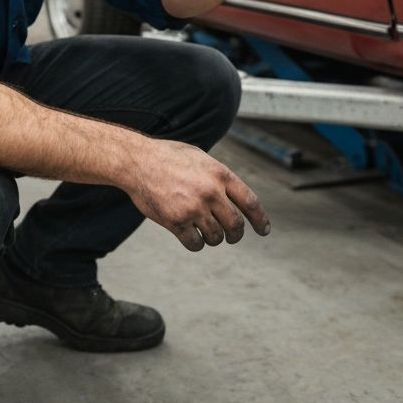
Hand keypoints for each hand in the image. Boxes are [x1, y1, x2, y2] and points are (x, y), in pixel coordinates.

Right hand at [126, 138, 270, 250]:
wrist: (139, 162)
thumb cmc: (170, 157)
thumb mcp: (202, 158)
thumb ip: (219, 177)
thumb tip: (235, 196)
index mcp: (220, 174)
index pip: (250, 202)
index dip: (260, 219)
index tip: (263, 230)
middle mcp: (210, 192)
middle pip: (235, 225)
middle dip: (236, 234)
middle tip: (232, 237)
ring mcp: (193, 208)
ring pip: (216, 237)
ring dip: (214, 238)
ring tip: (206, 232)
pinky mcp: (176, 222)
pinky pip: (195, 244)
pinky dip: (196, 244)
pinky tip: (192, 236)